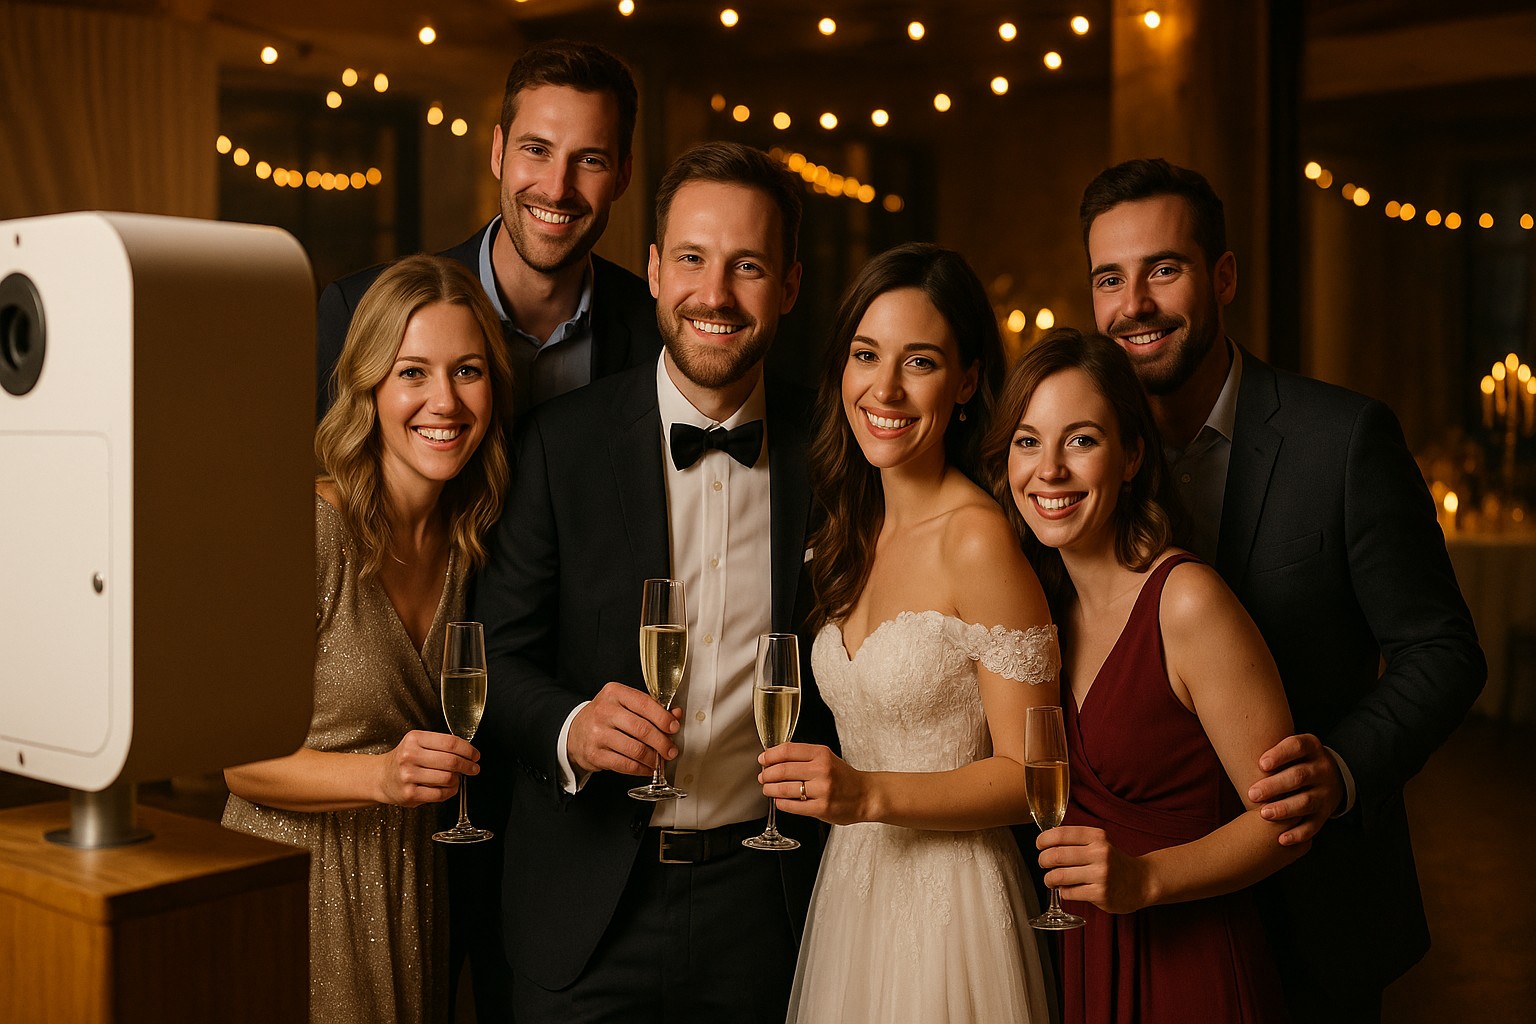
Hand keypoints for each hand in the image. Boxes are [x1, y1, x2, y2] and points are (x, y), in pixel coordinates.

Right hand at [379, 730, 478, 806]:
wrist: (381, 777)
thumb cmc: (404, 759)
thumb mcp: (417, 743)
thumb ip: (440, 745)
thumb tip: (468, 752)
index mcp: (414, 739)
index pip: (450, 742)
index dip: (468, 750)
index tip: (475, 755)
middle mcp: (410, 756)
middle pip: (451, 761)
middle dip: (468, 765)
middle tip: (473, 768)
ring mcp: (409, 776)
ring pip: (448, 778)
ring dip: (458, 779)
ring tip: (456, 778)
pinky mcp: (410, 794)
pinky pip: (440, 794)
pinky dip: (450, 791)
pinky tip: (448, 787)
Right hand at [567, 681, 680, 775]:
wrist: (575, 731)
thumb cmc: (606, 716)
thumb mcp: (625, 704)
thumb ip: (651, 708)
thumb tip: (675, 714)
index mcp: (614, 693)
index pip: (644, 704)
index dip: (663, 718)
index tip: (674, 727)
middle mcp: (604, 711)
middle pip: (642, 729)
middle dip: (662, 742)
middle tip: (671, 750)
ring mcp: (598, 734)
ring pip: (635, 749)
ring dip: (653, 758)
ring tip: (660, 760)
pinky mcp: (595, 754)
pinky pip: (625, 765)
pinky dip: (641, 769)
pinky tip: (647, 768)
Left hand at [757, 742, 868, 824]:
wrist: (866, 795)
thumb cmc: (843, 777)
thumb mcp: (826, 758)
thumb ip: (803, 757)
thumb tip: (774, 758)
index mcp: (821, 754)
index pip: (787, 750)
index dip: (770, 755)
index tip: (762, 759)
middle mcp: (822, 770)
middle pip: (783, 770)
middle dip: (767, 774)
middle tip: (763, 777)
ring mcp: (822, 790)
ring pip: (785, 789)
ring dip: (770, 789)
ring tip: (768, 789)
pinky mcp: (822, 808)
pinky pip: (793, 806)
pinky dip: (781, 803)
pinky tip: (780, 801)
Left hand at [1036, 825, 1151, 913]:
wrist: (1142, 882)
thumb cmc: (1114, 861)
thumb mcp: (1100, 842)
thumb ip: (1077, 839)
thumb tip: (1045, 840)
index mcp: (1097, 836)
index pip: (1060, 834)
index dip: (1043, 840)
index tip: (1039, 845)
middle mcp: (1099, 853)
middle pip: (1055, 855)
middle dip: (1042, 860)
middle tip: (1043, 864)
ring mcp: (1100, 874)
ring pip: (1059, 876)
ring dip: (1049, 879)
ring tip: (1051, 880)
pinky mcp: (1100, 894)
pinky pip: (1069, 893)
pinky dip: (1063, 892)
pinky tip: (1069, 890)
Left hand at [1249, 732, 1343, 845]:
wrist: (1331, 776)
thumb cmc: (1295, 759)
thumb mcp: (1290, 747)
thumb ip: (1269, 746)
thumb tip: (1230, 745)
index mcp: (1312, 748)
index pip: (1297, 746)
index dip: (1280, 755)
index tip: (1261, 764)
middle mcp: (1321, 769)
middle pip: (1299, 776)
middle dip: (1275, 786)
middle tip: (1252, 794)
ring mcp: (1325, 792)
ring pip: (1306, 801)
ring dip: (1284, 809)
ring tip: (1264, 814)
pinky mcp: (1325, 813)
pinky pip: (1313, 826)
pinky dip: (1298, 834)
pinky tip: (1281, 839)